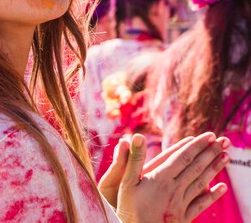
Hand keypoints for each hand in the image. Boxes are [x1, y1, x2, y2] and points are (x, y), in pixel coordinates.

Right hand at [115, 133, 229, 222]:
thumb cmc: (127, 209)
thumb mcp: (124, 182)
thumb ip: (133, 159)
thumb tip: (138, 136)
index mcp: (160, 179)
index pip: (183, 157)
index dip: (197, 146)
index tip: (208, 135)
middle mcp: (174, 189)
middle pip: (195, 167)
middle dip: (209, 153)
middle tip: (222, 141)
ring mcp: (180, 204)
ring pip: (201, 183)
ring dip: (214, 168)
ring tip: (225, 157)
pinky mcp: (183, 217)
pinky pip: (201, 204)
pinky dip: (213, 195)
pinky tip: (222, 187)